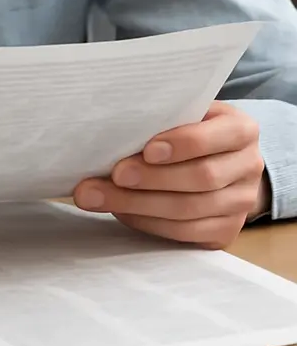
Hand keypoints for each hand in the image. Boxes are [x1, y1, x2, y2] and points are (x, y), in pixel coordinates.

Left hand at [73, 101, 268, 248]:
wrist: (223, 160)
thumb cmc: (191, 128)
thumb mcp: (186, 112)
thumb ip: (162, 117)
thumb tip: (111, 129)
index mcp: (241, 129)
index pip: (211, 138)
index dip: (180, 145)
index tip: (147, 150)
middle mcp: (248, 167)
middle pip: (201, 178)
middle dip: (151, 178)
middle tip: (114, 175)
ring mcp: (241, 204)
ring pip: (189, 211)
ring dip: (138, 205)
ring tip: (97, 196)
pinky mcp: (226, 231)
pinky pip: (186, 233)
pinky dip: (148, 223)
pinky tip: (121, 212)